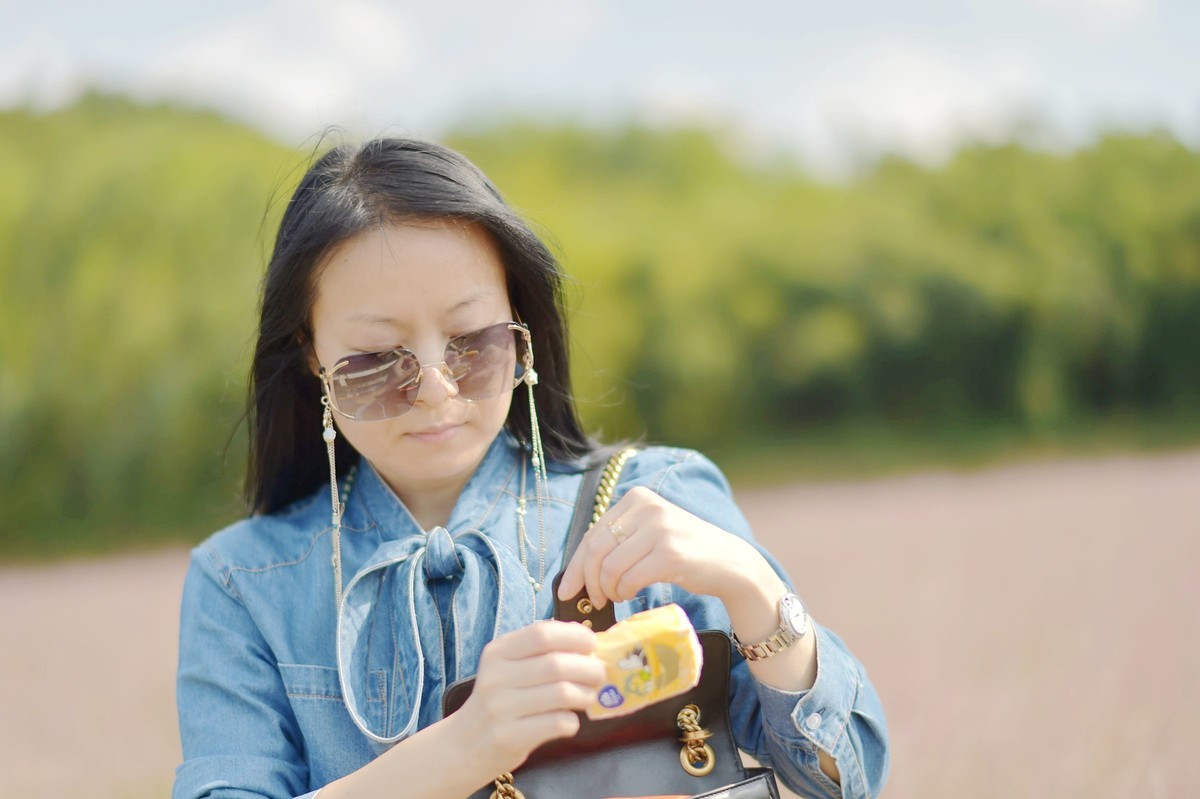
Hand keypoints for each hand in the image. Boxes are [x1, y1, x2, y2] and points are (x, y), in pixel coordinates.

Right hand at [453, 620, 606, 775]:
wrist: (464, 746)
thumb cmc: (499, 702)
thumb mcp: (508, 669)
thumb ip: (540, 654)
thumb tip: (587, 641)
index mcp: (498, 652)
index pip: (542, 633)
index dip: (574, 636)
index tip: (592, 644)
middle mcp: (496, 676)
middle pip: (556, 664)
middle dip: (588, 668)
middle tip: (600, 675)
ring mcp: (500, 708)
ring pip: (561, 693)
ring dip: (585, 695)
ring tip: (587, 698)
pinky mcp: (509, 737)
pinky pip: (557, 723)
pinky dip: (572, 721)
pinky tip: (569, 721)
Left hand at [556, 486, 779, 610]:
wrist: (729, 562)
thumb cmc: (684, 551)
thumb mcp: (651, 533)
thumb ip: (619, 541)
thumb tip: (578, 570)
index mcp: (637, 499)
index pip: (593, 532)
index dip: (576, 564)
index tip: (567, 588)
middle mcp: (647, 508)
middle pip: (597, 548)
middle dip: (588, 580)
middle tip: (593, 599)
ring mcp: (660, 529)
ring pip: (610, 566)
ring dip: (608, 589)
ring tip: (616, 596)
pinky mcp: (669, 553)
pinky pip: (629, 578)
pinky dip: (624, 592)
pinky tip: (629, 595)